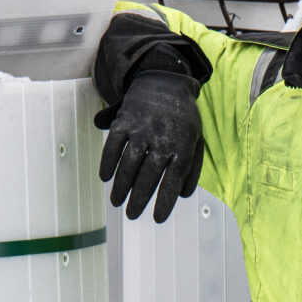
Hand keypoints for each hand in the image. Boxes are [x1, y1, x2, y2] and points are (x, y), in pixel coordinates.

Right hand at [98, 71, 203, 222]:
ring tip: (116, 201)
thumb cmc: (182, 118)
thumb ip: (192, 168)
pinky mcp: (125, 120)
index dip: (164, 202)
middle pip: (148, 176)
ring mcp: (142, 129)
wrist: (165, 82)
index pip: (173, 180)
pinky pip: (114, 144)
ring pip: (129, 163)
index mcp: (182, 146)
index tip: (157, 219)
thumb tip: (182, 195)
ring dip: (121, 186)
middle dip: (139, 199)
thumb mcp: (196, 140)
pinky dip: (108, 162)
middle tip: (132, 214)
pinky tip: (105, 177)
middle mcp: (162, 139)